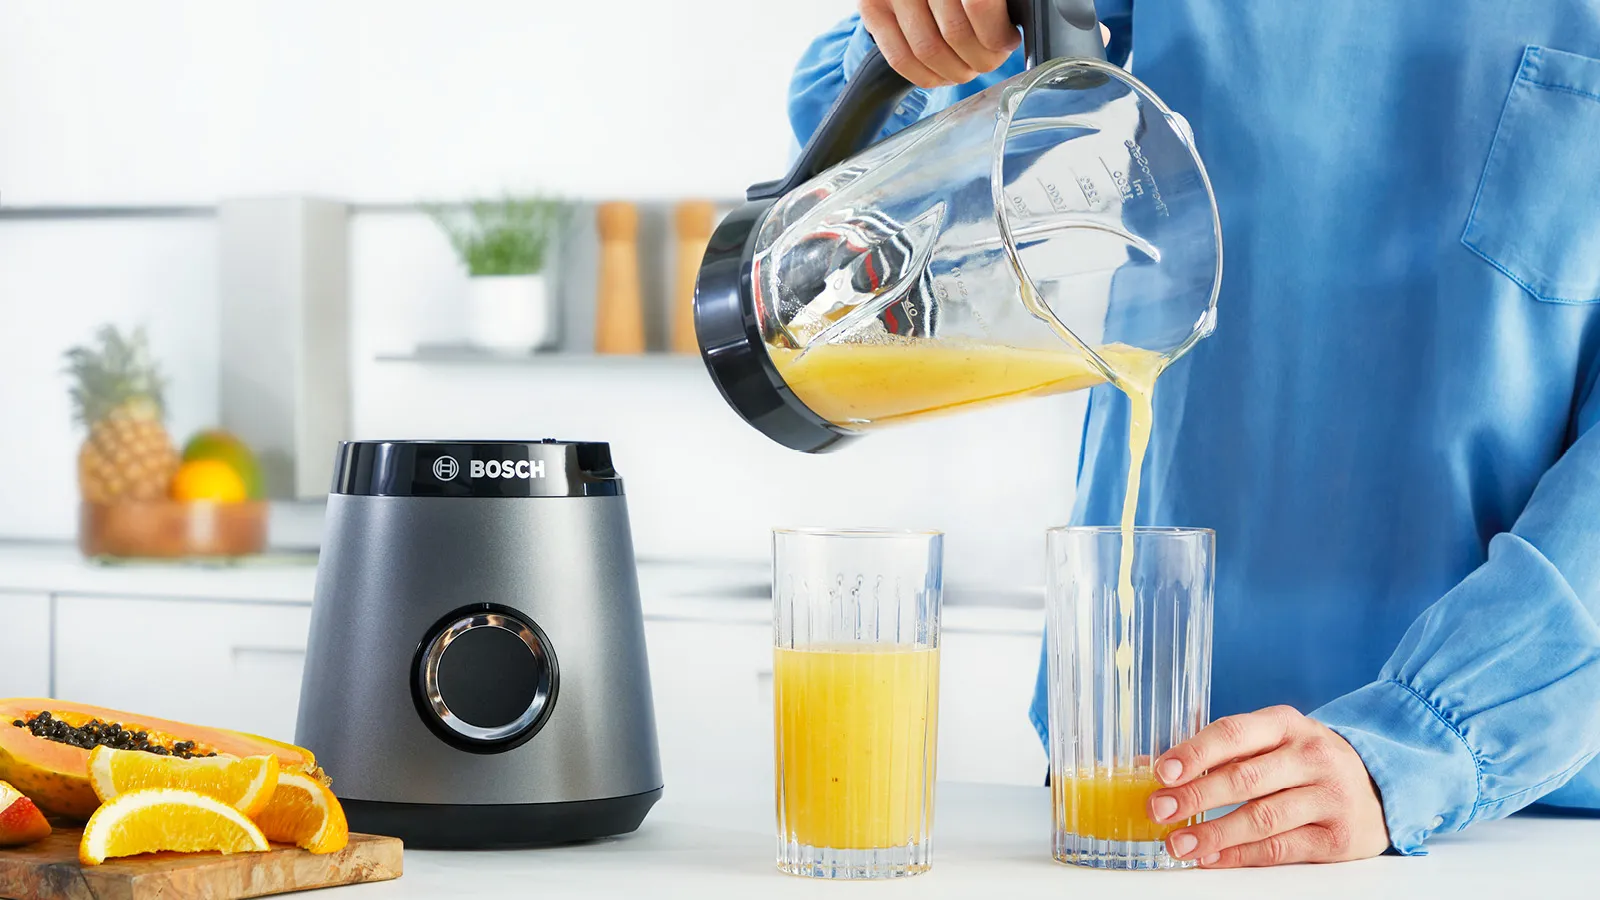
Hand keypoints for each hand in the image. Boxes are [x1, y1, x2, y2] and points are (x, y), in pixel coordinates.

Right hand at [858, 0, 1019, 87]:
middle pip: (956, 34)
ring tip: (966, 67)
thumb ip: (991, 5)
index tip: (1006, 42)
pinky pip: (900, 58)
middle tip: (990, 59)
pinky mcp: (871, 9)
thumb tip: (1006, 36)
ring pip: (929, 51)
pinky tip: (942, 74)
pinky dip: (927, 76)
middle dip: (981, 58)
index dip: (996, 36)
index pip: (980, 8)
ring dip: (955, 72)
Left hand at [1146, 706, 1390, 866]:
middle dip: (1195, 796)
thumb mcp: (1270, 742)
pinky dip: (1241, 855)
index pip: (1233, 733)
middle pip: (1244, 778)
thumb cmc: (1305, 762)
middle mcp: (1310, 756)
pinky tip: (1212, 858)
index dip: (1194, 753)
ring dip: (1214, 833)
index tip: (1161, 772)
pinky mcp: (1338, 837)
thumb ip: (1216, 753)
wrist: (1379, 788)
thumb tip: (1147, 768)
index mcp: (1285, 724)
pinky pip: (1281, 848)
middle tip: (1159, 811)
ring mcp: (1328, 796)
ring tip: (1178, 844)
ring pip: (1262, 818)